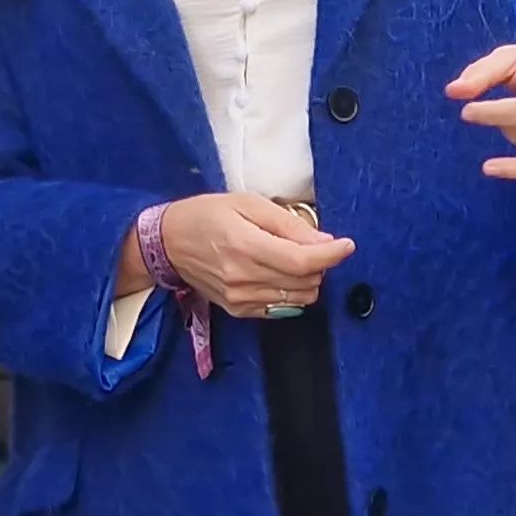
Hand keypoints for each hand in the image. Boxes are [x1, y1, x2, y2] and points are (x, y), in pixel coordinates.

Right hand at [152, 193, 355, 314]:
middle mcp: (243, 279)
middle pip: (305, 283)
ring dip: (307, 280)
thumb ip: (288, 224)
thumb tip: (323, 241)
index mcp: (245, 246)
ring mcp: (240, 299)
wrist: (168, 244)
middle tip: (309, 244)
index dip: (331, 255)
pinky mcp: (238, 311)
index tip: (347, 245)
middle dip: (319, 264)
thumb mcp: (248, 204)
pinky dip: (290, 292)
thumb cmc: (207, 215)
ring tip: (292, 258)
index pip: (302, 262)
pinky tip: (278, 274)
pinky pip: (281, 309)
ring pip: (298, 299)